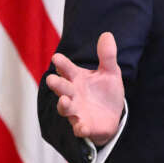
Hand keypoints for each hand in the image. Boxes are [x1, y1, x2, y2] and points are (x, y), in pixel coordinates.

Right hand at [45, 32, 124, 146]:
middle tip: (52, 79)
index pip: (67, 69)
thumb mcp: (110, 72)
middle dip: (57, 84)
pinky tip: (82, 127)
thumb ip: (107, 56)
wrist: (112, 115)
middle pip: (62, 88)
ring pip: (66, 108)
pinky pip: (79, 128)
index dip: (62, 63)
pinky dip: (80, 128)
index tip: (57, 58)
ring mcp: (76, 110)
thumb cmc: (105, 91)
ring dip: (64, 105)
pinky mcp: (83, 125)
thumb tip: (107, 34)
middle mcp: (73, 94)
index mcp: (77, 78)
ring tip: (65, 100)